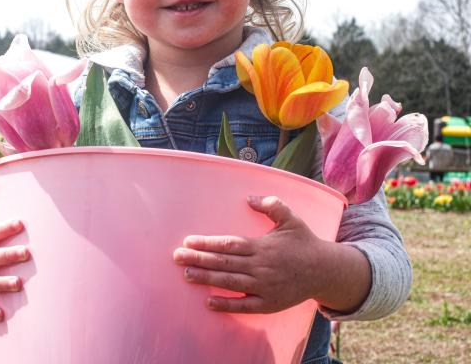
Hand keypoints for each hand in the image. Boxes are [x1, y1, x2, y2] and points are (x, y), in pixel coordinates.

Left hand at [172, 195, 327, 313]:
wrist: (327, 271)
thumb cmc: (305, 242)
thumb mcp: (291, 219)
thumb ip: (272, 205)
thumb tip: (250, 197)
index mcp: (262, 247)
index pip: (229, 244)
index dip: (208, 243)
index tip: (188, 241)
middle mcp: (261, 267)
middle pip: (224, 263)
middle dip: (199, 259)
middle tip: (177, 256)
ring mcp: (264, 287)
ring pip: (230, 283)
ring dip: (207, 279)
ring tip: (186, 274)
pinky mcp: (269, 304)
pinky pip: (244, 306)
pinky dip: (226, 305)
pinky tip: (208, 302)